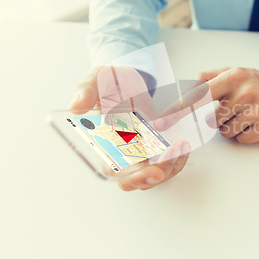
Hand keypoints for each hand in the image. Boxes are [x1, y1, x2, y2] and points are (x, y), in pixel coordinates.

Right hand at [69, 66, 190, 190]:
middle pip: (135, 179)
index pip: (114, 169)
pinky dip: (176, 160)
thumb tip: (76, 107)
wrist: (128, 79)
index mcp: (102, 141)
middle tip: (172, 158)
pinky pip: (165, 164)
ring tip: (181, 146)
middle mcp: (118, 153)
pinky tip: (183, 146)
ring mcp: (137, 153)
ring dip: (170, 166)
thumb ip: (86, 92)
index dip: (132, 175)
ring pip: (153, 175)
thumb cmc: (110, 80)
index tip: (153, 172)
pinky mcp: (152, 149)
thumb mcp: (97, 79)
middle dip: (156, 175)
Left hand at [154, 67, 258, 143]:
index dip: (178, 110)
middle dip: (217, 118)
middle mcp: (245, 92)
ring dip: (230, 127)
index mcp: (233, 76)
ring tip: (245, 114)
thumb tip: (186, 85)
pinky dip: (244, 134)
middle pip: (211, 120)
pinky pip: (241, 139)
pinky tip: (255, 122)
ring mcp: (258, 110)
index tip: (161, 123)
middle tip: (234, 108)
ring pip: (225, 132)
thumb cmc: (256, 82)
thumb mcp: (234, 71)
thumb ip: (209, 77)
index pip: (199, 95)